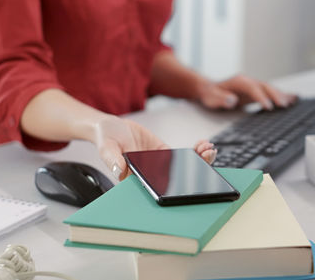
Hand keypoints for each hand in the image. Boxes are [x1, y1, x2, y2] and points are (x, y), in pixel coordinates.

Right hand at [93, 116, 215, 179]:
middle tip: (208, 157)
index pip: (161, 188)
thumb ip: (111, 158)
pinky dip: (194, 151)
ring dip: (199, 159)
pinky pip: (183, 156)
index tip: (192, 177)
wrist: (111, 126)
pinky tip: (202, 144)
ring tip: (209, 149)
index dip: (179, 186)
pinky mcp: (165, 154)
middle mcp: (152, 175)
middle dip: (197, 169)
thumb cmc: (106, 138)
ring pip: (184, 167)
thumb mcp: (106, 146)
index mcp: (137, 180)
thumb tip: (118, 170)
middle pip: (179, 179)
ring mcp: (161, 165)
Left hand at [197, 75, 295, 109]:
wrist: (209, 89)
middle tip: (284, 105)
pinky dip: (282, 95)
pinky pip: (270, 93)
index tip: (268, 106)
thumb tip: (232, 99)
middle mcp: (249, 82)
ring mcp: (254, 86)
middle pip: (265, 87)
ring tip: (292, 103)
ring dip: (281, 95)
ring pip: (270, 89)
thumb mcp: (211, 97)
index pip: (253, 88)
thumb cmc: (210, 94)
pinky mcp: (256, 92)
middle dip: (275, 95)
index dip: (261, 97)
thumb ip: (221, 98)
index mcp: (239, 81)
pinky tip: (292, 99)